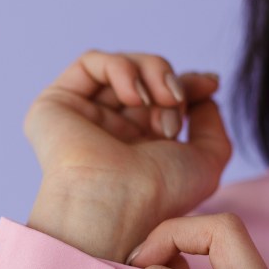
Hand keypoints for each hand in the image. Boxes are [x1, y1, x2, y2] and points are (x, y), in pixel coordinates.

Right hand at [24, 50, 231, 261]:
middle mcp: (111, 130)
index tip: (211, 83)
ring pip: (123, 66)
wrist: (116, 206)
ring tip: (163, 99)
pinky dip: (121, 69)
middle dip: (172, 82)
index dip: (188, 83)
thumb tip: (203, 91)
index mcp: (140, 145)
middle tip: (177, 105)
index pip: (162, 97)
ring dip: (152, 72)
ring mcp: (84, 116)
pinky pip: (92, 62)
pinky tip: (135, 97)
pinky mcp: (57, 104)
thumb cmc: (160, 194)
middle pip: (146, 77)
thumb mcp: (207, 161)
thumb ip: (211, 123)